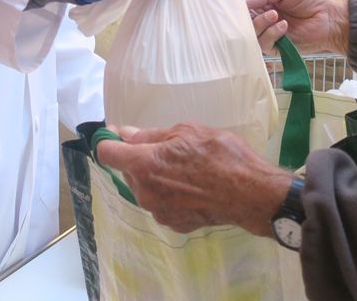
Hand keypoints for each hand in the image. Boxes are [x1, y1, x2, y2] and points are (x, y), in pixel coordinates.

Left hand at [95, 123, 293, 235]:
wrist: (250, 194)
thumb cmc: (221, 155)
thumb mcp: (187, 132)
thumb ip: (151, 135)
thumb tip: (125, 133)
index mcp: (144, 165)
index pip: (107, 154)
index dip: (109, 141)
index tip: (118, 135)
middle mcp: (144, 192)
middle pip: (128, 172)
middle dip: (140, 159)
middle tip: (169, 150)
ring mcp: (158, 212)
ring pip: (145, 189)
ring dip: (156, 177)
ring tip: (185, 169)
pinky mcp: (173, 224)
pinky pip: (162, 203)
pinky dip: (170, 194)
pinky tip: (193, 188)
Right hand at [245, 0, 348, 55]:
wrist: (330, 17)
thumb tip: (244, 1)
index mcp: (266, 3)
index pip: (245, 6)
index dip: (241, 5)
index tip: (241, 3)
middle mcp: (265, 19)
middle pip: (244, 21)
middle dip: (248, 15)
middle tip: (262, 8)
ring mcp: (270, 34)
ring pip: (252, 34)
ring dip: (260, 23)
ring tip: (275, 15)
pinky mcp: (278, 47)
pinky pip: (264, 44)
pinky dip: (271, 34)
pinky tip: (283, 26)